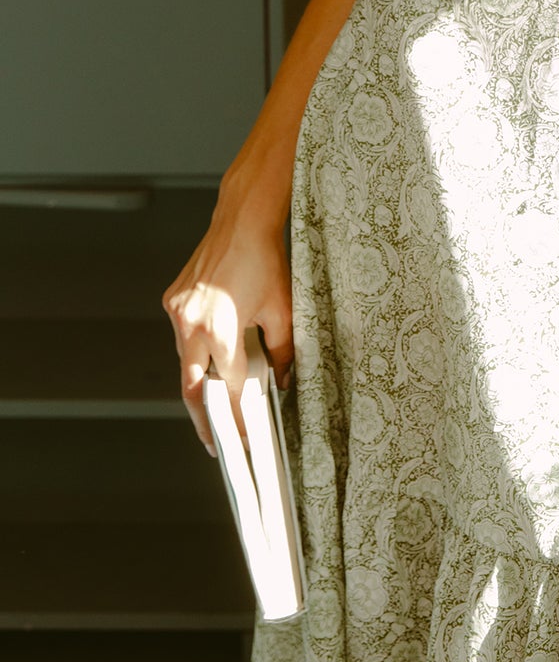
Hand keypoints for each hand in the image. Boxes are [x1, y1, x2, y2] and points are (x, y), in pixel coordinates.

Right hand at [160, 186, 293, 455]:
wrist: (241, 220)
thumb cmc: (265, 259)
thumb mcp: (283, 311)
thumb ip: (282, 352)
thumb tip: (281, 380)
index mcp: (220, 329)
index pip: (228, 387)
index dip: (236, 415)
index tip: (241, 435)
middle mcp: (191, 323)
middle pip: (192, 386)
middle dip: (203, 418)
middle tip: (214, 441)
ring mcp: (177, 311)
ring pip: (185, 360)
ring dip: (200, 380)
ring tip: (218, 402)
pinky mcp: (172, 300)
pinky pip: (182, 335)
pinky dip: (197, 349)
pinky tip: (212, 354)